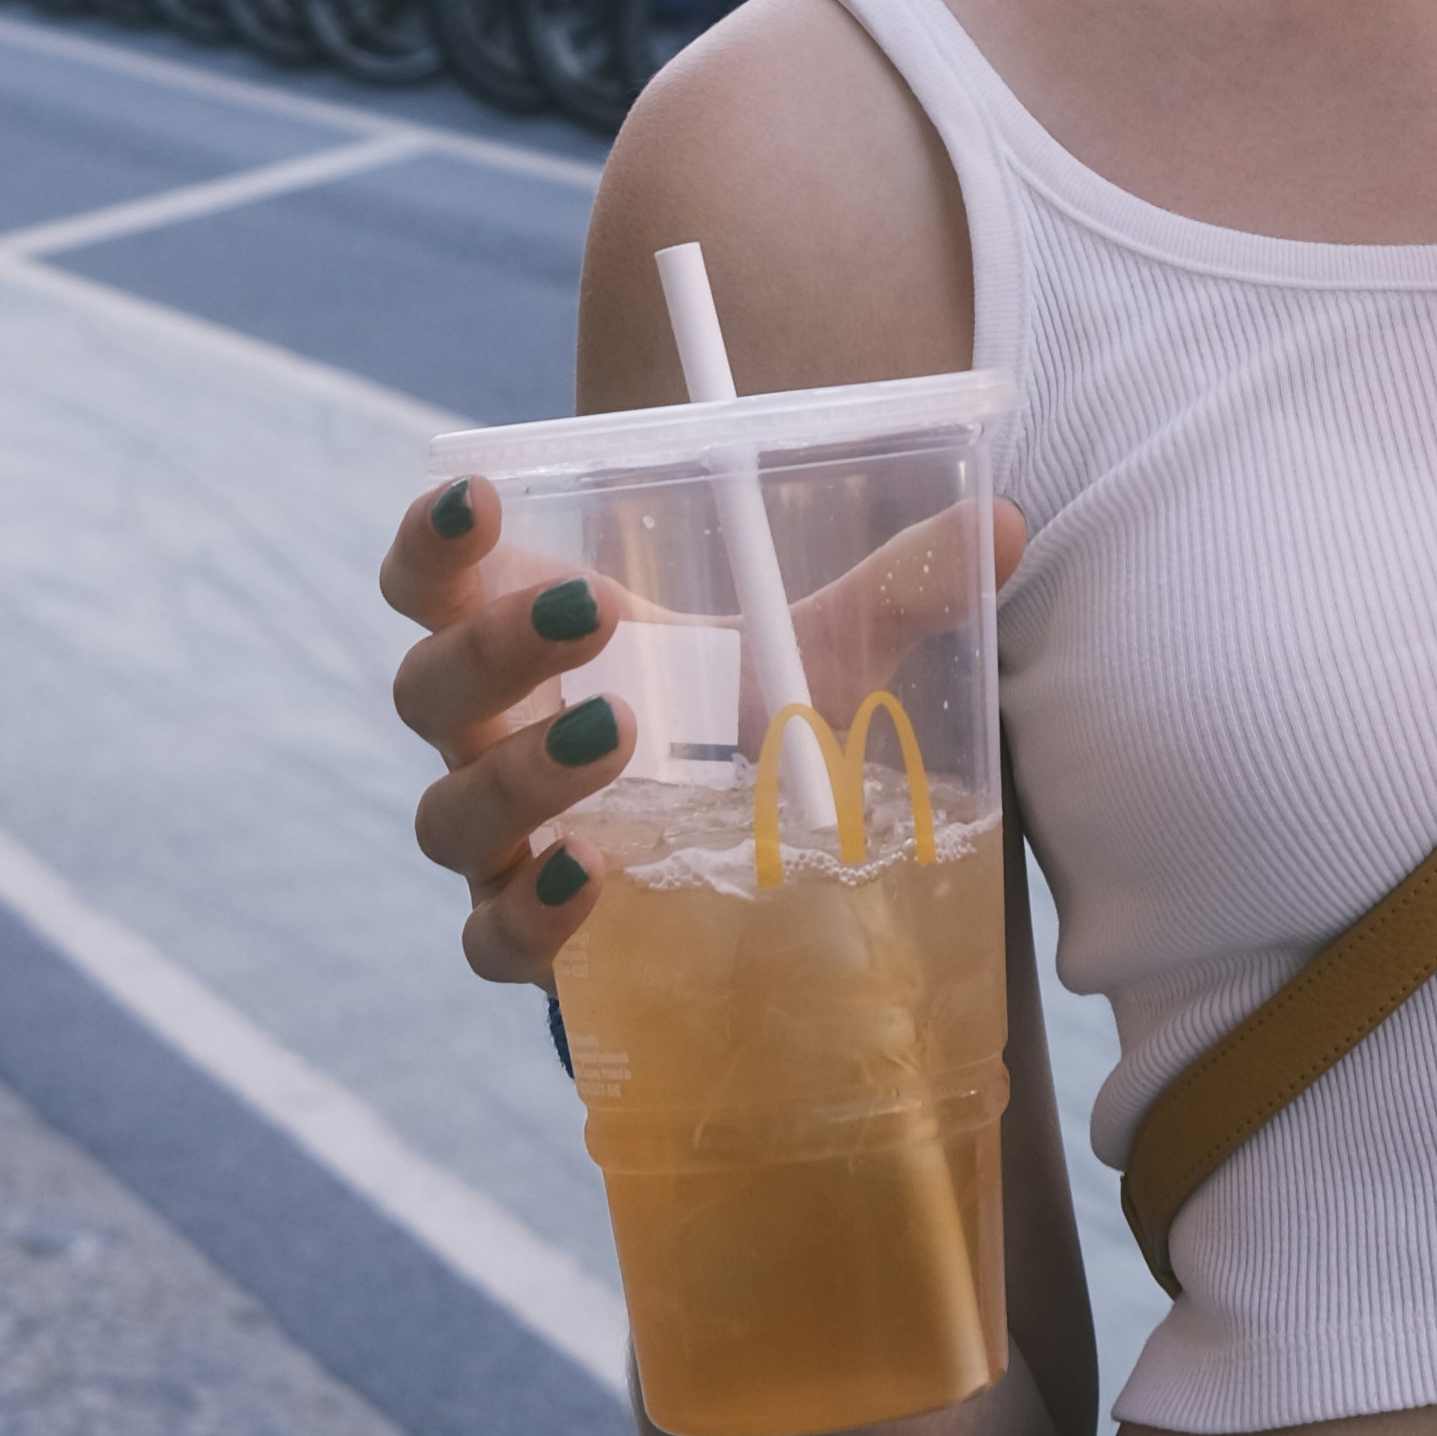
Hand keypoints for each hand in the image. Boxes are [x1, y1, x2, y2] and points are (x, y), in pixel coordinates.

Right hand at [382, 484, 1024, 988]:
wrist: (750, 876)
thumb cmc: (754, 731)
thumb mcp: (823, 653)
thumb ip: (900, 588)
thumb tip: (1008, 520)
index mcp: (528, 642)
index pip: (430, 581)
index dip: (431, 538)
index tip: (476, 494)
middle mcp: (491, 737)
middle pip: (428, 688)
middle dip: (493, 645)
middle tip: (597, 610)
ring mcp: (500, 845)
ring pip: (449, 814)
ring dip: (521, 772)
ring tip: (619, 738)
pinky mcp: (527, 941)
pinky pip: (491, 940)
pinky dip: (532, 913)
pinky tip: (594, 879)